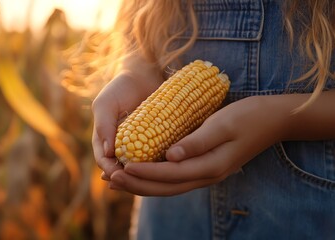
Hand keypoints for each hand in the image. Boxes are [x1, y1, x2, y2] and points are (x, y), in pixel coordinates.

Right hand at [92, 67, 162, 179]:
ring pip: (141, 167)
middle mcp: (122, 146)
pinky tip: (168, 167)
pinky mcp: (158, 141)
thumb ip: (104, 126)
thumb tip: (107, 153)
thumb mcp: (106, 104)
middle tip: (137, 182)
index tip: (117, 175)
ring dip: (146, 175)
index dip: (110, 171)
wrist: (145, 74)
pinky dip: (161, 164)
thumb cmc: (121, 88)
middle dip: (128, 179)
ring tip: (153, 179)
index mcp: (106, 140)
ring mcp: (141, 145)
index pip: (104, 161)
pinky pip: (158, 156)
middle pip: (123, 169)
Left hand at [109, 95, 288, 195]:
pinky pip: (175, 179)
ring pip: (169, 186)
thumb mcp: (222, 125)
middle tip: (111, 179)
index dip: (145, 173)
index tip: (122, 167)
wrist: (272, 120)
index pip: (170, 174)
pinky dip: (155, 178)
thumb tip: (170, 157)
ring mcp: (206, 173)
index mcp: (211, 166)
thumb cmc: (248, 117)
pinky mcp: (204, 167)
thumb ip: (196, 142)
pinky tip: (142, 172)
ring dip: (142, 185)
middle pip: (166, 188)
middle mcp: (207, 175)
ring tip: (119, 180)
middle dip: (137, 185)